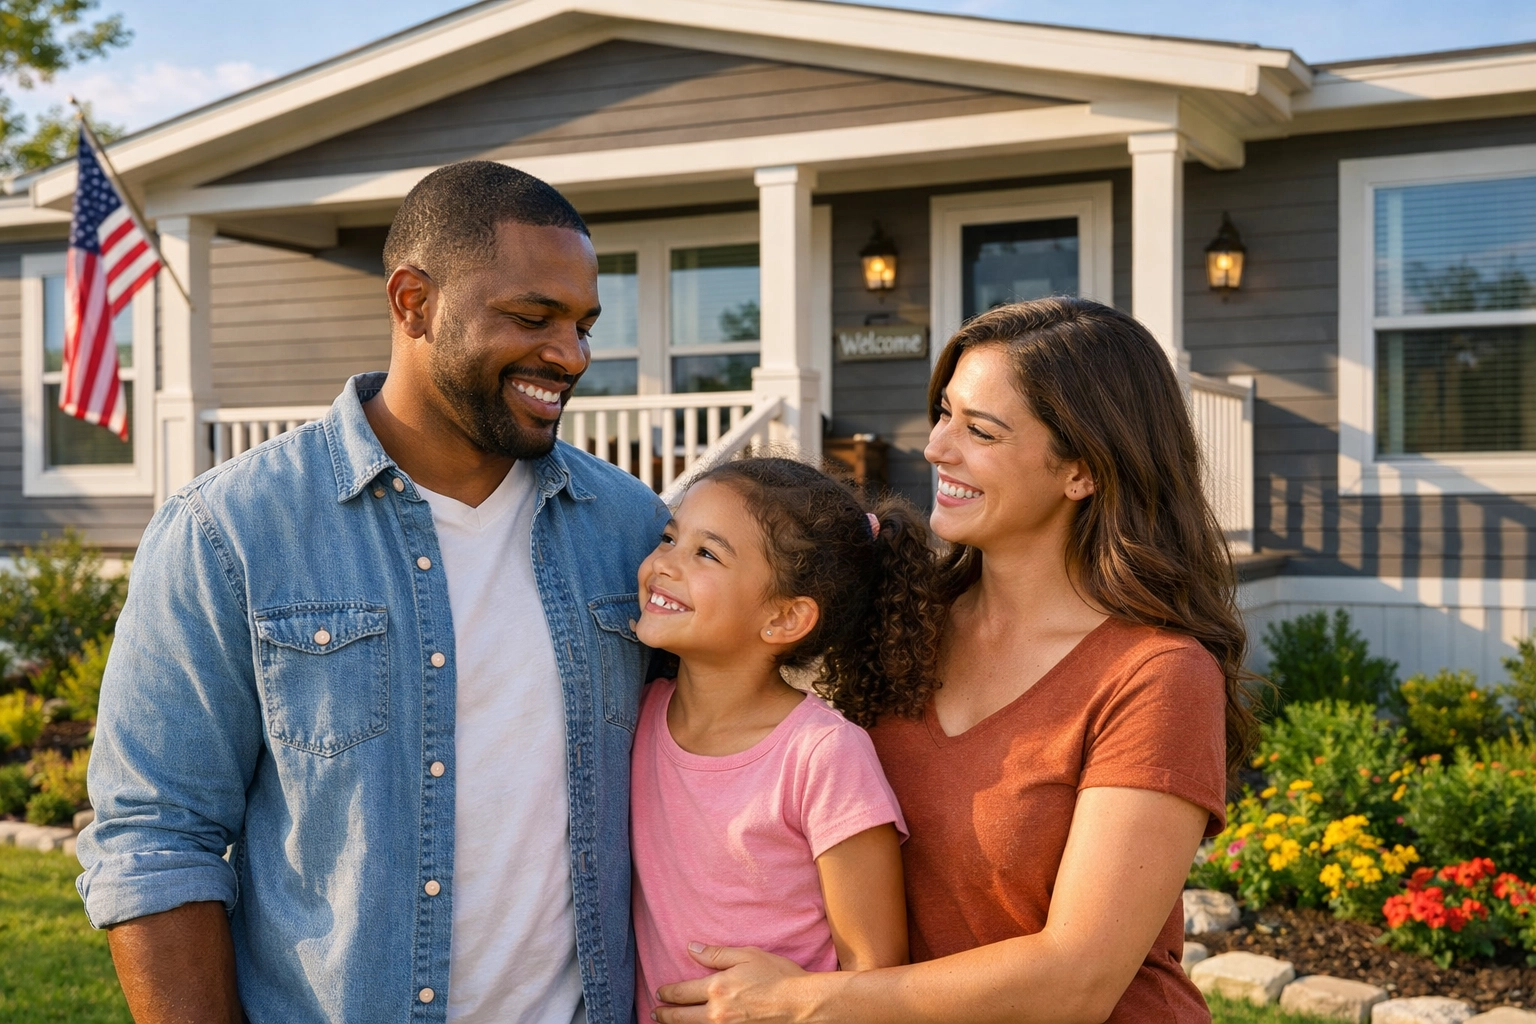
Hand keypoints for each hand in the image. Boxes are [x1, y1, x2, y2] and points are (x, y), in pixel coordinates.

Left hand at [652, 944, 814, 1023]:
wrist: (801, 1005)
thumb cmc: (778, 976)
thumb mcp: (748, 955)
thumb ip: (716, 954)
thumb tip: (690, 948)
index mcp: (717, 988)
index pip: (681, 993)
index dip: (667, 993)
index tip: (659, 993)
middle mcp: (716, 1013)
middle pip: (680, 1017)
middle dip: (664, 1014)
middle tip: (655, 1012)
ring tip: (667, 1023)